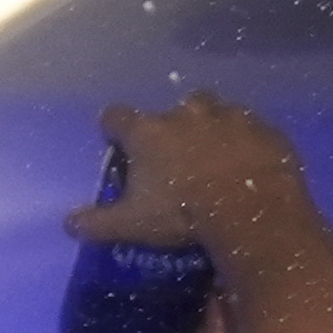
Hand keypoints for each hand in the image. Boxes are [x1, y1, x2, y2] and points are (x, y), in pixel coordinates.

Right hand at [73, 92, 317, 264]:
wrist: (252, 211)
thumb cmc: (182, 214)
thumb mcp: (131, 224)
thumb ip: (97, 222)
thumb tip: (68, 223)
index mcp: (149, 132)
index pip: (117, 116)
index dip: (113, 127)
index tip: (115, 139)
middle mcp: (187, 113)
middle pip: (172, 108)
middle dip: (172, 125)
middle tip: (175, 153)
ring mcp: (229, 116)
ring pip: (215, 111)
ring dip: (210, 126)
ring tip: (213, 154)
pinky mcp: (263, 128)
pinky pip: (250, 128)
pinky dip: (244, 141)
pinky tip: (245, 163)